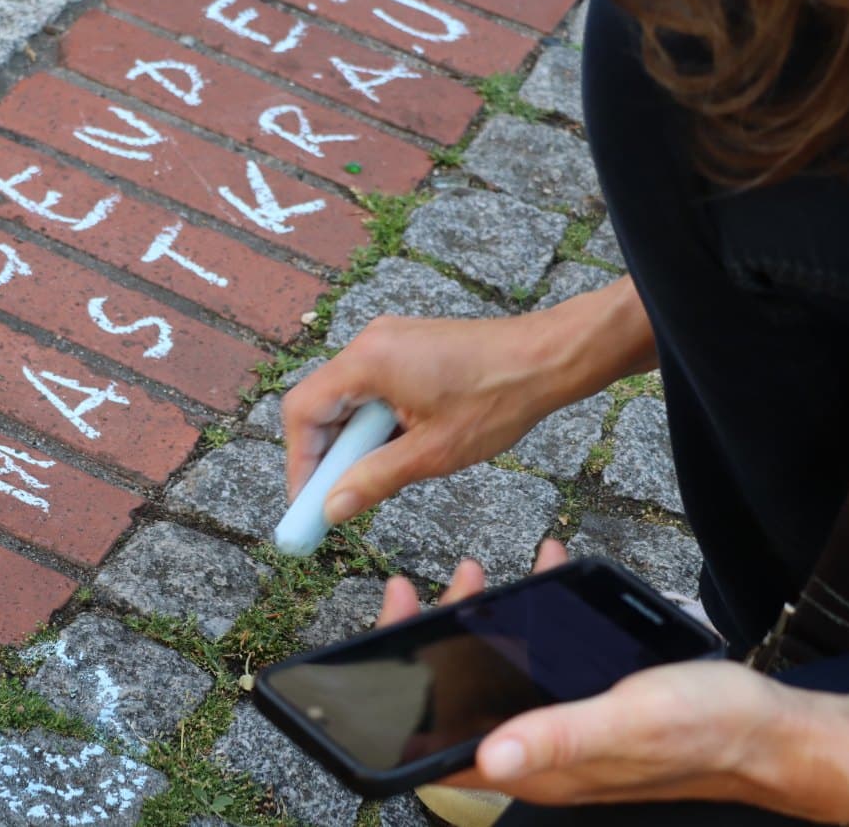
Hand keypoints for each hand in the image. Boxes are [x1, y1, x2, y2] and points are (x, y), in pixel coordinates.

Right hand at [282, 277, 656, 525]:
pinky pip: (373, 388)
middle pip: (322, 404)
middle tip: (335, 500)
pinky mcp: (408, 346)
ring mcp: (390, 341)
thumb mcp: (432, 453)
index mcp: (368, 361)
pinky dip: (376, 422)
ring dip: (355, 441)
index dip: (299, 462)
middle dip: (326, 455)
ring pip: (349, 398)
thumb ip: (374, 479)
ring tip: (376, 477)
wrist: (549, 357)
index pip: (303, 412)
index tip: (307, 503)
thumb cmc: (498, 398)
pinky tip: (400, 448)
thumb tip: (333, 508)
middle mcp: (371, 342)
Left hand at [376, 545, 848, 823]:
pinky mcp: (586, 705)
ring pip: (497, 675)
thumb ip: (558, 738)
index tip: (394, 626)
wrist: (771, 731)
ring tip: (477, 574)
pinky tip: (543, 577)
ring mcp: (561, 728)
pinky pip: (541, 661)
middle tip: (429, 588)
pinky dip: (531, 619)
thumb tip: (490, 753)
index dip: (403, 690)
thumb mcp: (627, 722)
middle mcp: (539, 752)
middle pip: (459, 699)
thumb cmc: (705, 731)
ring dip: (480, 622)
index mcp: (534, 767)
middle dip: (436, 638)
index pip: (440, 737)